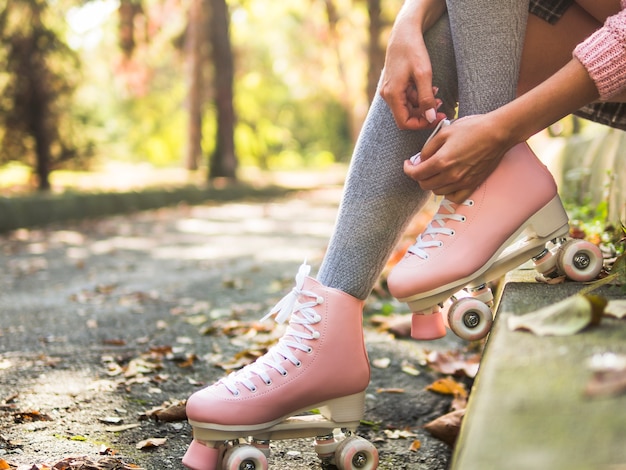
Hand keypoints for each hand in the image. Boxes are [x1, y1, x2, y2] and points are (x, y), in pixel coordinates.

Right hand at [379, 11, 445, 129]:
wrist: (404, 32)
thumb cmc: (413, 50)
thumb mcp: (424, 75)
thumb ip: (426, 98)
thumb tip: (430, 118)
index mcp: (392, 94)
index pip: (405, 122)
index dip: (421, 124)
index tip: (437, 118)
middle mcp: (388, 94)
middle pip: (406, 116)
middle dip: (424, 114)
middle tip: (441, 107)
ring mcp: (390, 90)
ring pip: (408, 107)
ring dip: (423, 104)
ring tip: (438, 95)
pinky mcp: (394, 85)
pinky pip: (406, 98)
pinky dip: (419, 96)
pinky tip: (430, 88)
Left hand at [403, 115, 511, 202]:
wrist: (498, 133)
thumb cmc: (472, 128)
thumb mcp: (444, 132)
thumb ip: (428, 148)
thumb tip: (420, 160)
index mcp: (441, 161)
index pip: (416, 174)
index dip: (408, 169)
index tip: (408, 164)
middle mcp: (451, 175)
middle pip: (425, 185)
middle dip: (419, 176)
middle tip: (421, 167)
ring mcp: (462, 182)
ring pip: (438, 192)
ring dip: (432, 184)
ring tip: (435, 173)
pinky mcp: (473, 184)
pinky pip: (455, 197)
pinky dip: (448, 193)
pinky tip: (448, 183)